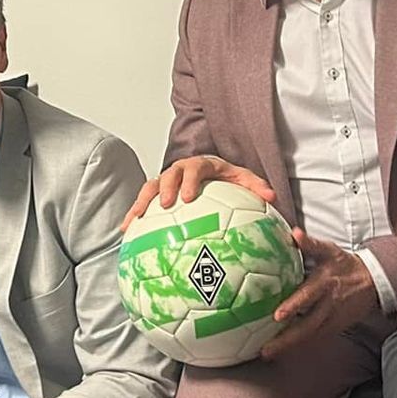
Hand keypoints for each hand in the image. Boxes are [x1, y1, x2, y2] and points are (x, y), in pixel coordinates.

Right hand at [123, 155, 276, 228]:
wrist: (211, 172)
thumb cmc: (227, 178)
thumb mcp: (243, 179)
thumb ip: (256, 186)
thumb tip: (272, 197)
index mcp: (201, 165)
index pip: (194, 169)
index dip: (189, 181)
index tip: (188, 198)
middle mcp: (180, 170)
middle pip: (168, 175)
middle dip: (164, 190)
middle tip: (164, 206)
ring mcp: (167, 180)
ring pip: (150, 188)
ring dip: (141, 203)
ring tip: (134, 220)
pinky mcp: (158, 192)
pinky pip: (144, 202)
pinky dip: (133, 214)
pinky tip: (124, 232)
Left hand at [258, 230, 379, 360]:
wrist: (373, 281)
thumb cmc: (344, 264)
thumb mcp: (330, 250)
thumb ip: (311, 244)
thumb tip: (294, 233)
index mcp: (324, 284)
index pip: (307, 296)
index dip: (293, 306)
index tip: (278, 316)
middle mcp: (328, 305)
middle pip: (306, 326)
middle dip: (286, 339)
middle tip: (265, 349)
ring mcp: (332, 319)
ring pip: (309, 336)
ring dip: (289, 346)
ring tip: (267, 354)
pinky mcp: (335, 327)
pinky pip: (315, 338)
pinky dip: (298, 345)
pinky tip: (282, 350)